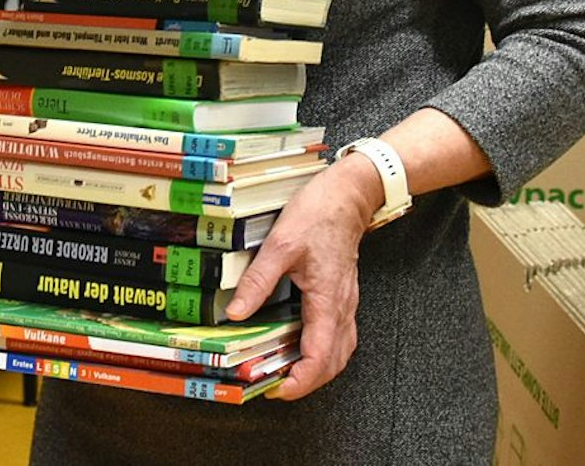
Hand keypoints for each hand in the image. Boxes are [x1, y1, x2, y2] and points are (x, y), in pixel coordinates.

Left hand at [225, 157, 383, 400]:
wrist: (348, 195)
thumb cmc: (319, 214)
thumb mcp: (280, 245)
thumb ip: (258, 281)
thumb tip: (236, 312)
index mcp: (327, 301)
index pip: (319, 357)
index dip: (300, 381)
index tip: (276, 389)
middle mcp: (342, 308)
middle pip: (333, 363)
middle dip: (307, 382)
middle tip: (275, 386)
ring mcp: (346, 303)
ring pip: (340, 352)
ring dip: (317, 370)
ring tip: (287, 372)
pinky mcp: (344, 296)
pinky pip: (340, 336)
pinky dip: (324, 352)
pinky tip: (304, 347)